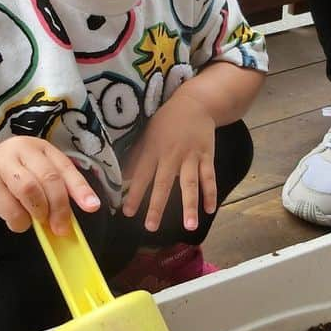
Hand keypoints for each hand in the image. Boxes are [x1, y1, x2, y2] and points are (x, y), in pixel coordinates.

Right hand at [0, 137, 99, 234]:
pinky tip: (17, 222)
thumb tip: (69, 220)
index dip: (80, 188)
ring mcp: (1, 163)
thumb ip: (51, 192)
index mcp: (40, 148)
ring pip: (29, 190)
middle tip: (61, 228)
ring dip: (37, 212)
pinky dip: (18, 221)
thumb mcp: (32, 177)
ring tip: (35, 220)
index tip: (92, 207)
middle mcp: (22, 149)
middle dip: (59, 207)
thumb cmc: (7, 178)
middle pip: (49, 179)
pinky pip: (8, 207)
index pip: (65, 168)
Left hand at [122, 92, 216, 232]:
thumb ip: (135, 157)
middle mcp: (171, 155)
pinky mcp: (207, 156)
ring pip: (190, 184)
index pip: (141, 176)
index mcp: (153, 150)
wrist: (195, 103)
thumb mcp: (146, 135)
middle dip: (157, 207)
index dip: (134, 194)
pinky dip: (211, 194)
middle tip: (151, 227)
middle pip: (163, 184)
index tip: (127, 213)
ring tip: (189, 226)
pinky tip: (210, 210)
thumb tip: (119, 178)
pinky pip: (209, 177)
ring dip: (190, 205)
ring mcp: (191, 156)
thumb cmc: (166, 121)